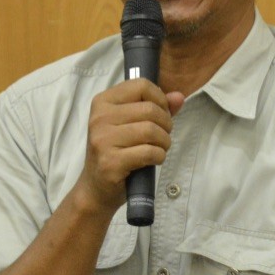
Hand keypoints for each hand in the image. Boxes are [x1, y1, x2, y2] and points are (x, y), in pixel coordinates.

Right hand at [78, 79, 184, 214]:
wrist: (96, 188)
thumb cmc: (116, 152)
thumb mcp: (132, 124)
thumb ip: (157, 108)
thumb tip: (179, 97)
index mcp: (103, 102)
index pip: (141, 85)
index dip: (159, 99)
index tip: (161, 114)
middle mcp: (99, 118)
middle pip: (150, 109)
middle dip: (165, 124)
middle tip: (162, 136)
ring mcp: (102, 140)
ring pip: (151, 130)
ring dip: (164, 142)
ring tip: (159, 148)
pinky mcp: (110, 162)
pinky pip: (149, 152)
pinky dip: (159, 156)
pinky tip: (153, 160)